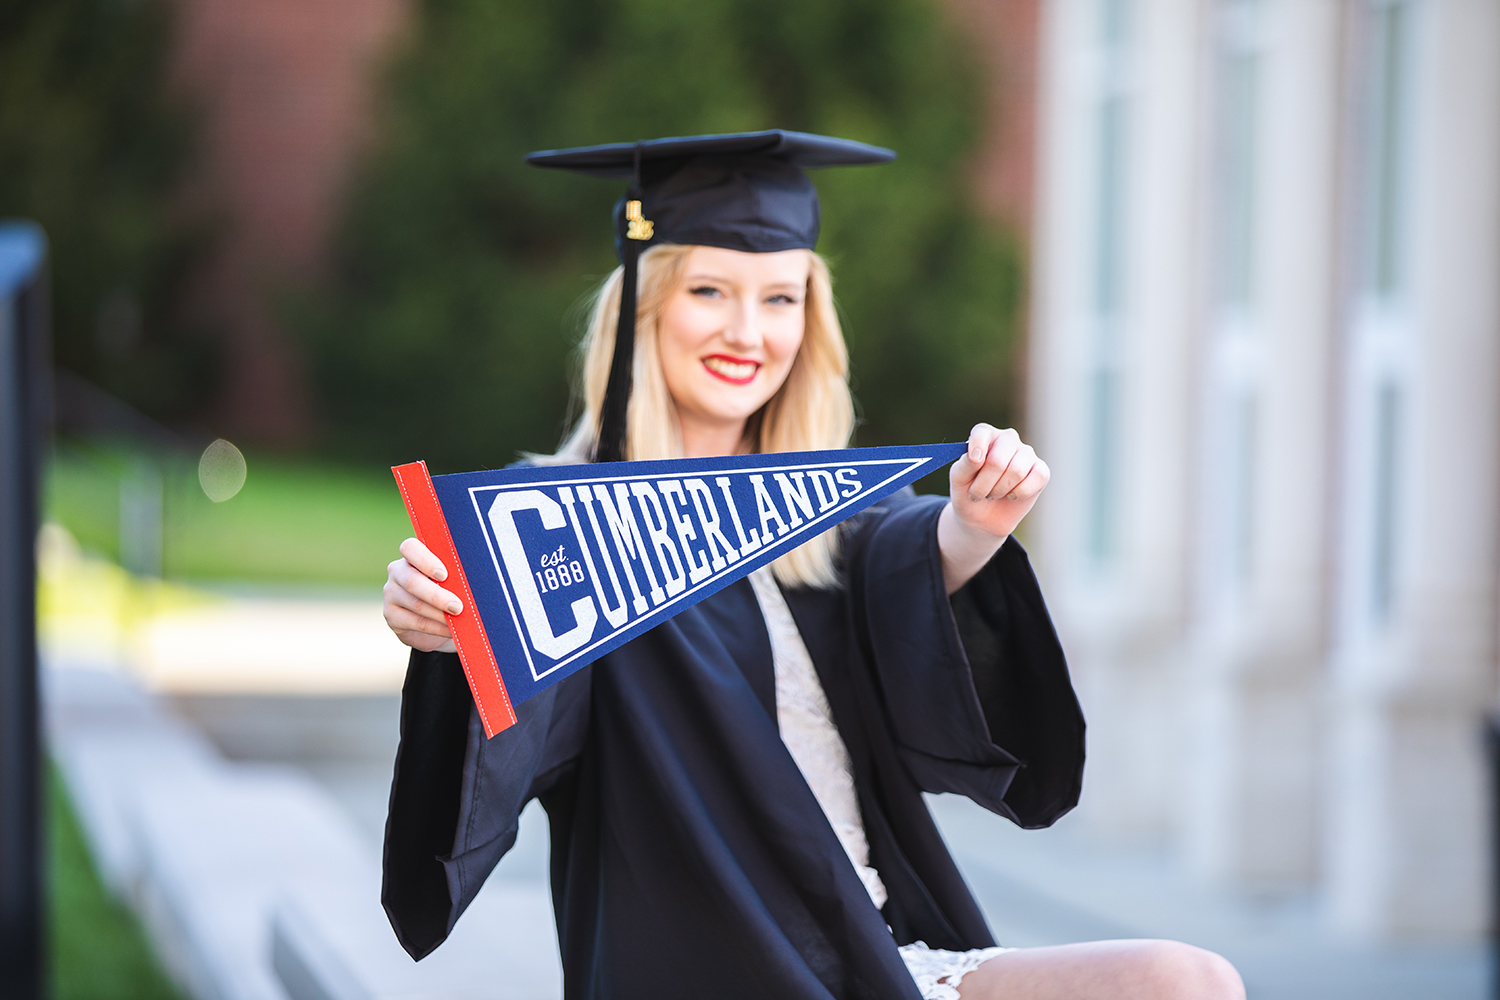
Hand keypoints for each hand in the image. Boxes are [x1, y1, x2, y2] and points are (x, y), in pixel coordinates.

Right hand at [383, 537, 461, 652]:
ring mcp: (392, 594)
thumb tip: (477, 580)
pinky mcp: (392, 616)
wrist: (434, 620)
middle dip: (437, 596)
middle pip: (412, 581)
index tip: (444, 575)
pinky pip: (416, 623)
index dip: (425, 560)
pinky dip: (437, 627)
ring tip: (459, 619)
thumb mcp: (451, 579)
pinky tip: (451, 630)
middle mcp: (398, 572)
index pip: (409, 548)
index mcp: (412, 556)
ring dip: (440, 614)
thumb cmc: (449, 590)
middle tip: (458, 607)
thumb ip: (455, 575)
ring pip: (416, 604)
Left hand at [938, 424, 1049, 591]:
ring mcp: (1026, 455)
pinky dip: (1020, 492)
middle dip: (987, 479)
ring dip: (1001, 488)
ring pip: (1019, 467)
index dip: (979, 447)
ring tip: (993, 496)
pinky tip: (1012, 497)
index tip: (971, 462)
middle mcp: (1007, 441)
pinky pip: (1036, 478)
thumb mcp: (957, 483)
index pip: (984, 431)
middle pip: (1003, 453)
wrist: (980, 521)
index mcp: (984, 437)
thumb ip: (964, 466)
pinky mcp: (1041, 472)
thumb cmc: (965, 497)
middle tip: (979, 494)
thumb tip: (974, 456)